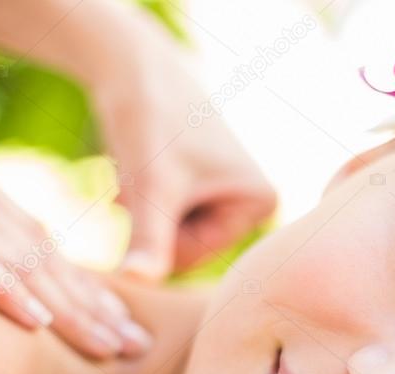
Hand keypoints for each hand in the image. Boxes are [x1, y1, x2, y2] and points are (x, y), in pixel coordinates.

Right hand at [0, 128, 150, 358]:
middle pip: (39, 254)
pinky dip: (3, 291)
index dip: (83, 283)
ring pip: (18, 261)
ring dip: (69, 310)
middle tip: (136, 345)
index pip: (35, 238)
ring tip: (110, 347)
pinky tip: (37, 325)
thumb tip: (12, 283)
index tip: (121, 320)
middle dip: (93, 306)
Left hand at [92, 34, 277, 280]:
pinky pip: (170, 217)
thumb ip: (149, 242)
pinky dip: (146, 200)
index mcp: (262, 204)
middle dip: (150, 222)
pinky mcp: (211, 188)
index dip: (156, 235)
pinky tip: (141, 168)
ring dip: (144, 211)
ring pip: (173, 234)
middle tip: (138, 178)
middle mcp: (256, 203)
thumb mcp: (151, 188)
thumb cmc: (149, 121)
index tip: (143, 191)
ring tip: (139, 170)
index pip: (197, 256)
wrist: (132, 67)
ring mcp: (234, 195)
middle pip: (187, 248)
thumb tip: (139, 284)